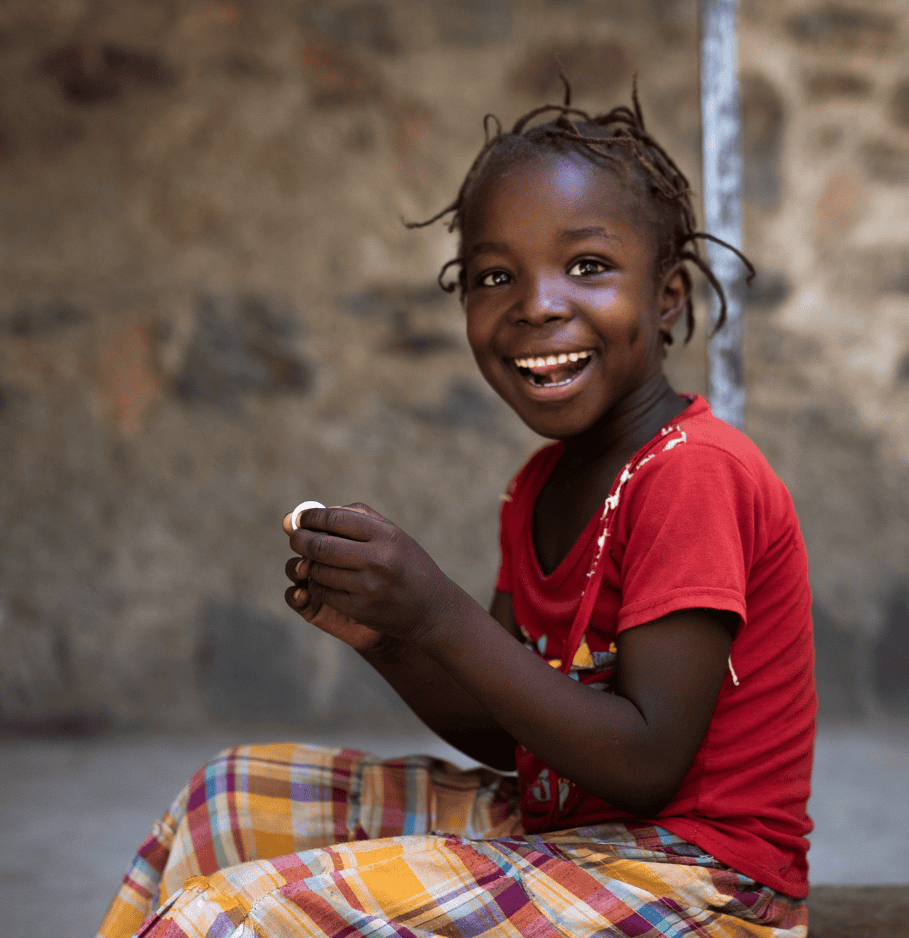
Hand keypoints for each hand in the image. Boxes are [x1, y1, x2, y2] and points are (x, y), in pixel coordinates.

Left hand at [284, 502, 456, 647]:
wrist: (433, 609)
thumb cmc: (408, 565)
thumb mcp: (393, 535)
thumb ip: (358, 518)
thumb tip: (317, 511)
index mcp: (385, 535)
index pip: (335, 519)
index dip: (311, 517)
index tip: (302, 518)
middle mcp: (377, 559)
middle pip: (320, 545)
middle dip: (300, 539)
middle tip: (295, 537)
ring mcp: (367, 587)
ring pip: (318, 570)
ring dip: (309, 563)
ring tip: (313, 560)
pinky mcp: (359, 609)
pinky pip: (323, 592)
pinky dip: (317, 584)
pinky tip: (323, 579)